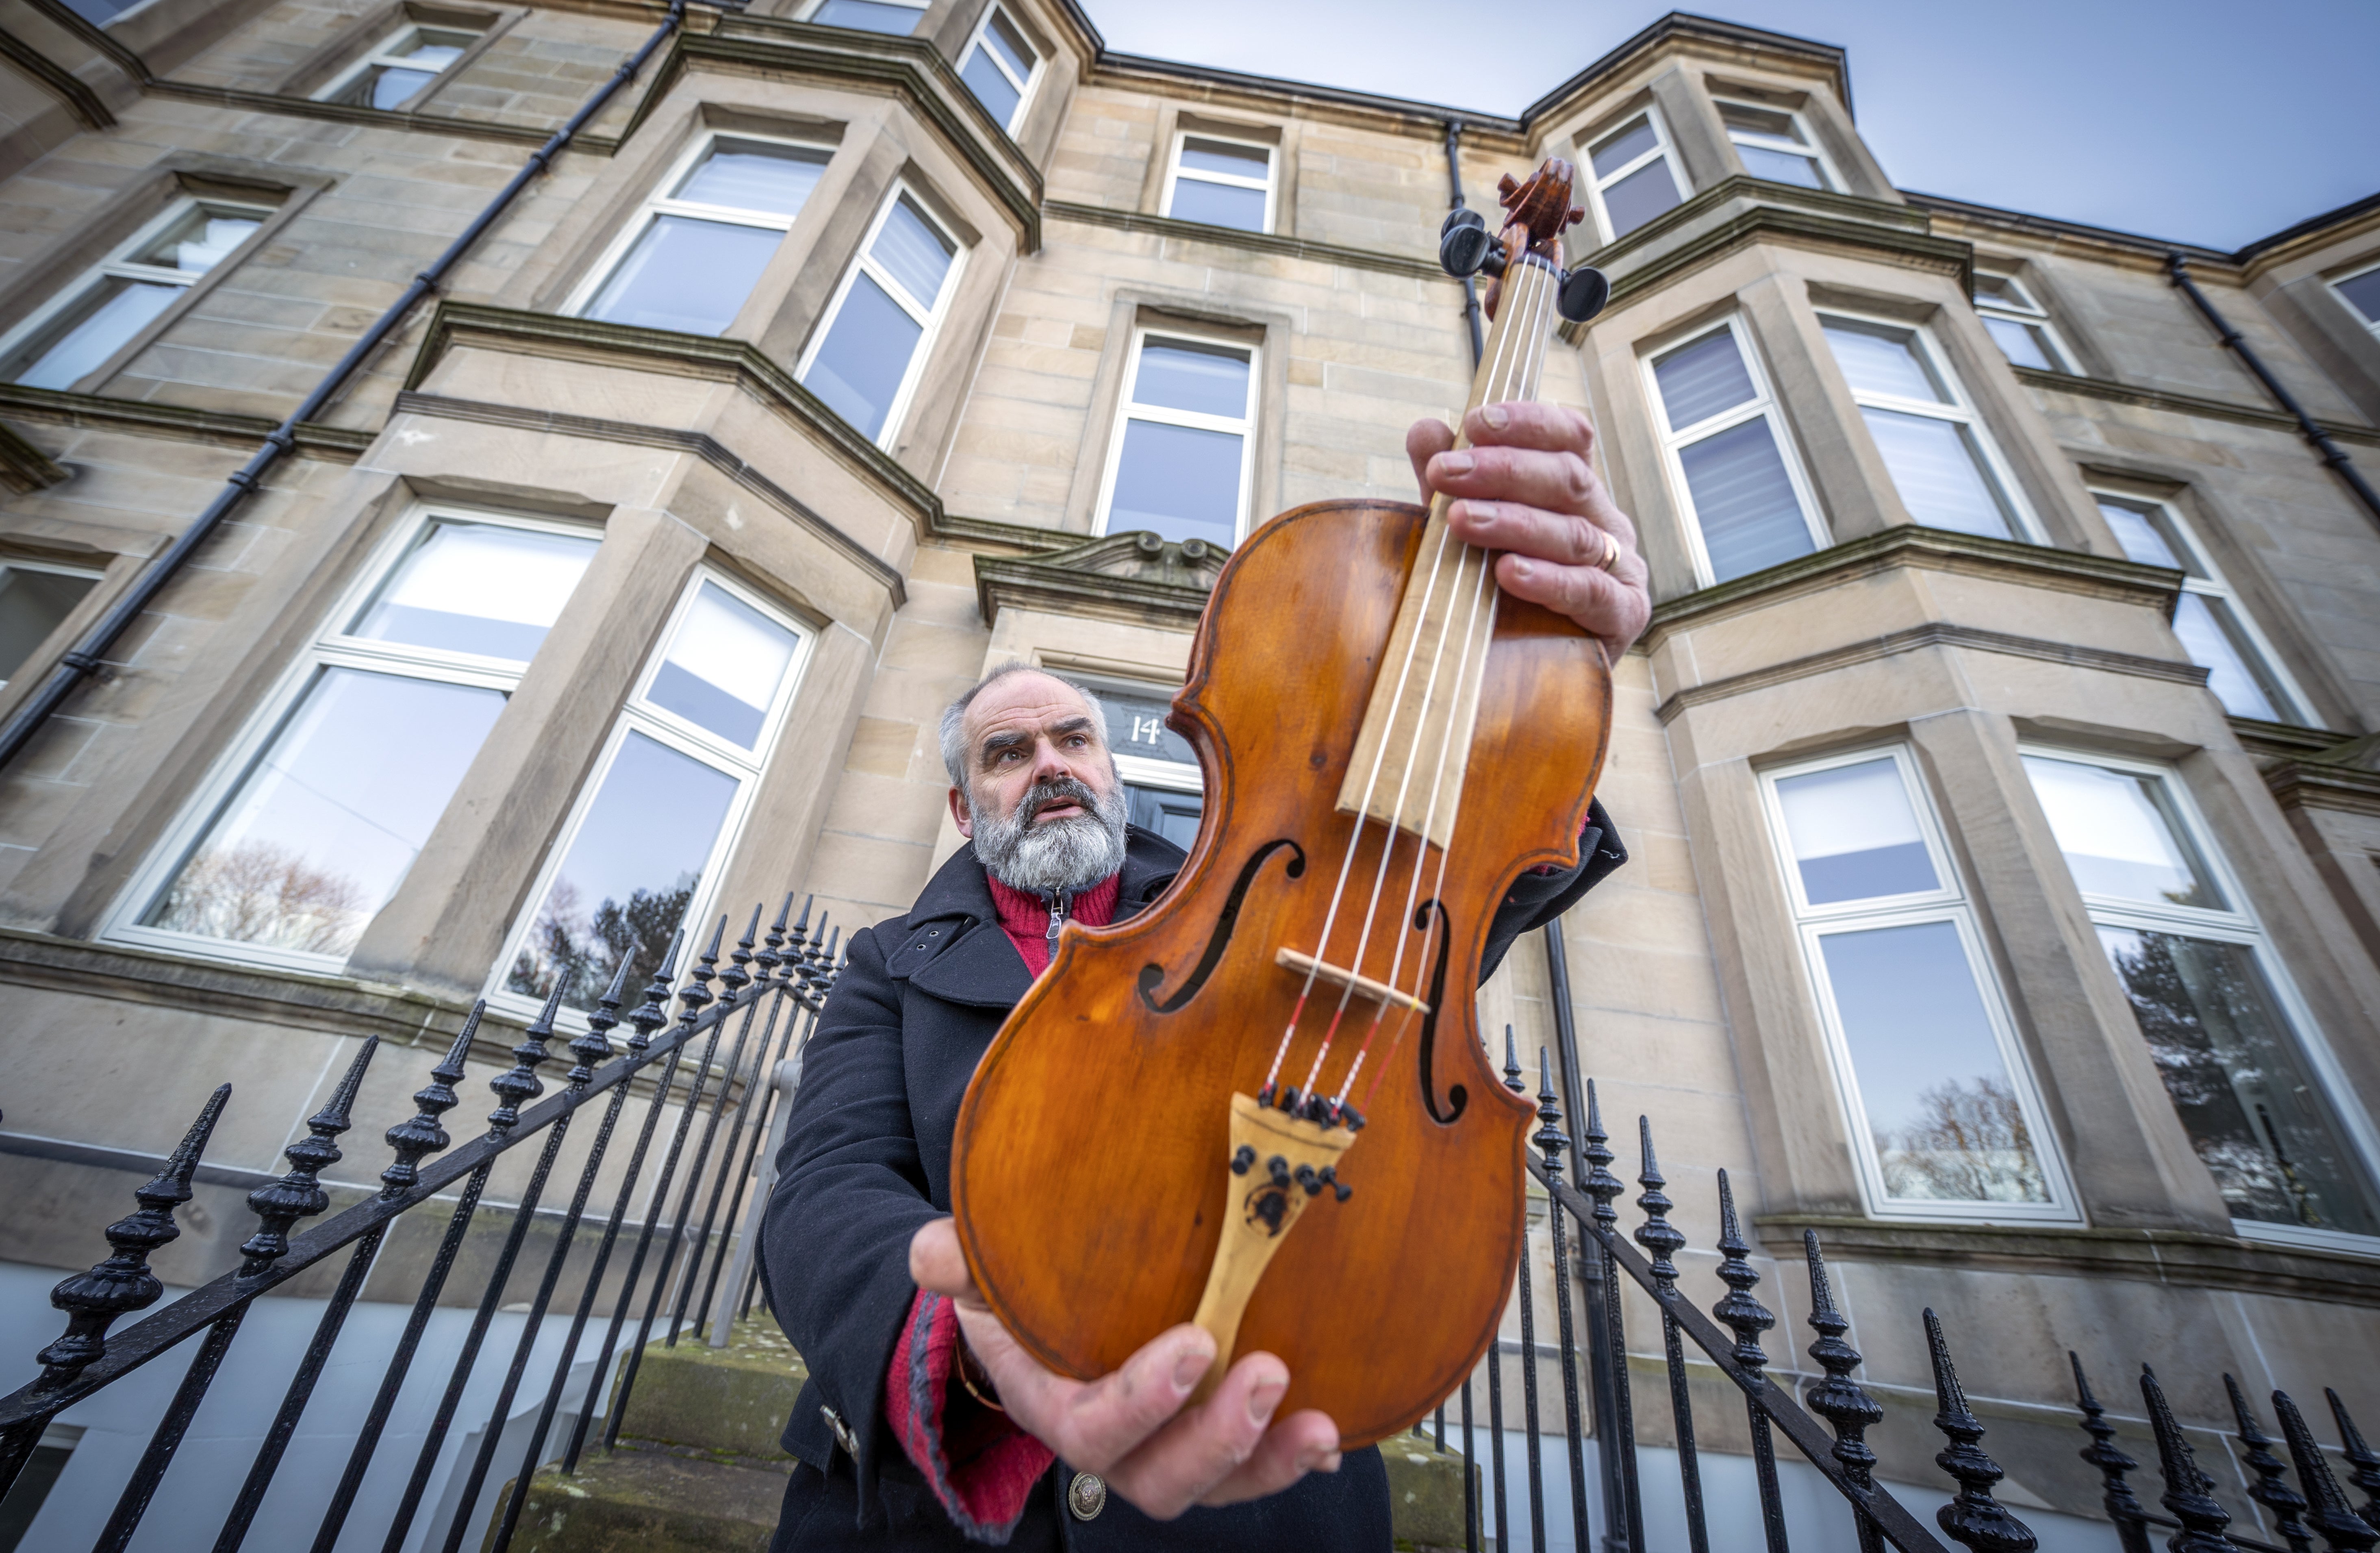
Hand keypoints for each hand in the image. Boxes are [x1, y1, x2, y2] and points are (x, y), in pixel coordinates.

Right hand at [909, 1218, 1340, 1518]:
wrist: (1044, 1314)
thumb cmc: (1016, 1294)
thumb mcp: (984, 1273)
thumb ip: (960, 1263)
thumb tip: (933, 1253)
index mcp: (1057, 1406)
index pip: (1093, 1431)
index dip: (1142, 1402)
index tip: (1194, 1346)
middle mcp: (1118, 1443)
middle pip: (1162, 1478)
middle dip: (1217, 1438)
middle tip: (1268, 1373)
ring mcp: (1169, 1444)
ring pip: (1217, 1482)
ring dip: (1270, 1461)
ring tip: (1317, 1425)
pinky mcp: (1213, 1431)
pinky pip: (1255, 1466)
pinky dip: (1293, 1457)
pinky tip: (1334, 1436)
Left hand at [1408, 401, 1650, 663]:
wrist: (1526, 683)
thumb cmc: (1500, 594)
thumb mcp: (1470, 532)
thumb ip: (1453, 486)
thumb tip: (1425, 428)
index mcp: (1576, 494)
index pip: (1569, 439)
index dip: (1528, 423)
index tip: (1476, 421)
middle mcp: (1606, 522)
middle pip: (1567, 479)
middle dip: (1502, 470)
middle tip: (1444, 473)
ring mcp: (1620, 569)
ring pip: (1574, 533)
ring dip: (1514, 522)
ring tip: (1460, 520)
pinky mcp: (1623, 616)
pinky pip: (1591, 592)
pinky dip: (1549, 580)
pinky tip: (1509, 572)